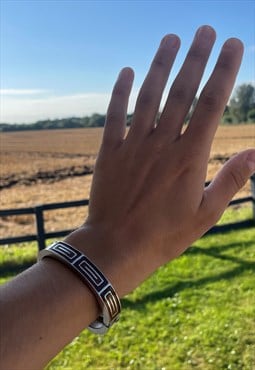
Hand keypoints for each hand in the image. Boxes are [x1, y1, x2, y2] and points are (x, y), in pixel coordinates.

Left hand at [66, 25, 254, 296]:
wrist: (117, 247)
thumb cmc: (164, 235)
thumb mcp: (206, 213)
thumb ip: (230, 180)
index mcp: (189, 157)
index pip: (212, 103)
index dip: (225, 71)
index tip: (233, 45)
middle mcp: (162, 143)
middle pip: (182, 91)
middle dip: (196, 57)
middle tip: (205, 29)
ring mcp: (133, 145)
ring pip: (149, 96)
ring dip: (160, 64)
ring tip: (171, 39)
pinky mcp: (109, 152)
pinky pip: (115, 115)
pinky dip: (120, 91)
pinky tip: (127, 70)